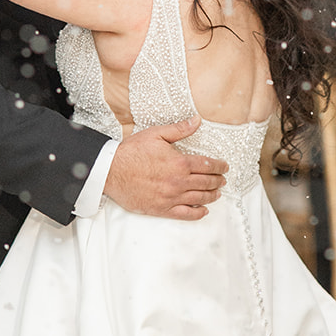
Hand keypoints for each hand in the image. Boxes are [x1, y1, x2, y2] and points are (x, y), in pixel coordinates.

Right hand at [104, 117, 226, 220]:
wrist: (111, 171)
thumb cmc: (132, 152)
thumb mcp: (156, 134)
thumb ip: (179, 129)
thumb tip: (197, 121)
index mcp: (179, 163)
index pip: (207, 165)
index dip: (219, 166)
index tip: (224, 167)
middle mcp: (178, 182)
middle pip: (206, 183)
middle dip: (218, 181)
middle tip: (223, 180)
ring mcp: (171, 197)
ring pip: (199, 198)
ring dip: (211, 196)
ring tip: (217, 193)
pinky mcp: (162, 209)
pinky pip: (185, 214)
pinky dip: (197, 213)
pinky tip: (203, 210)